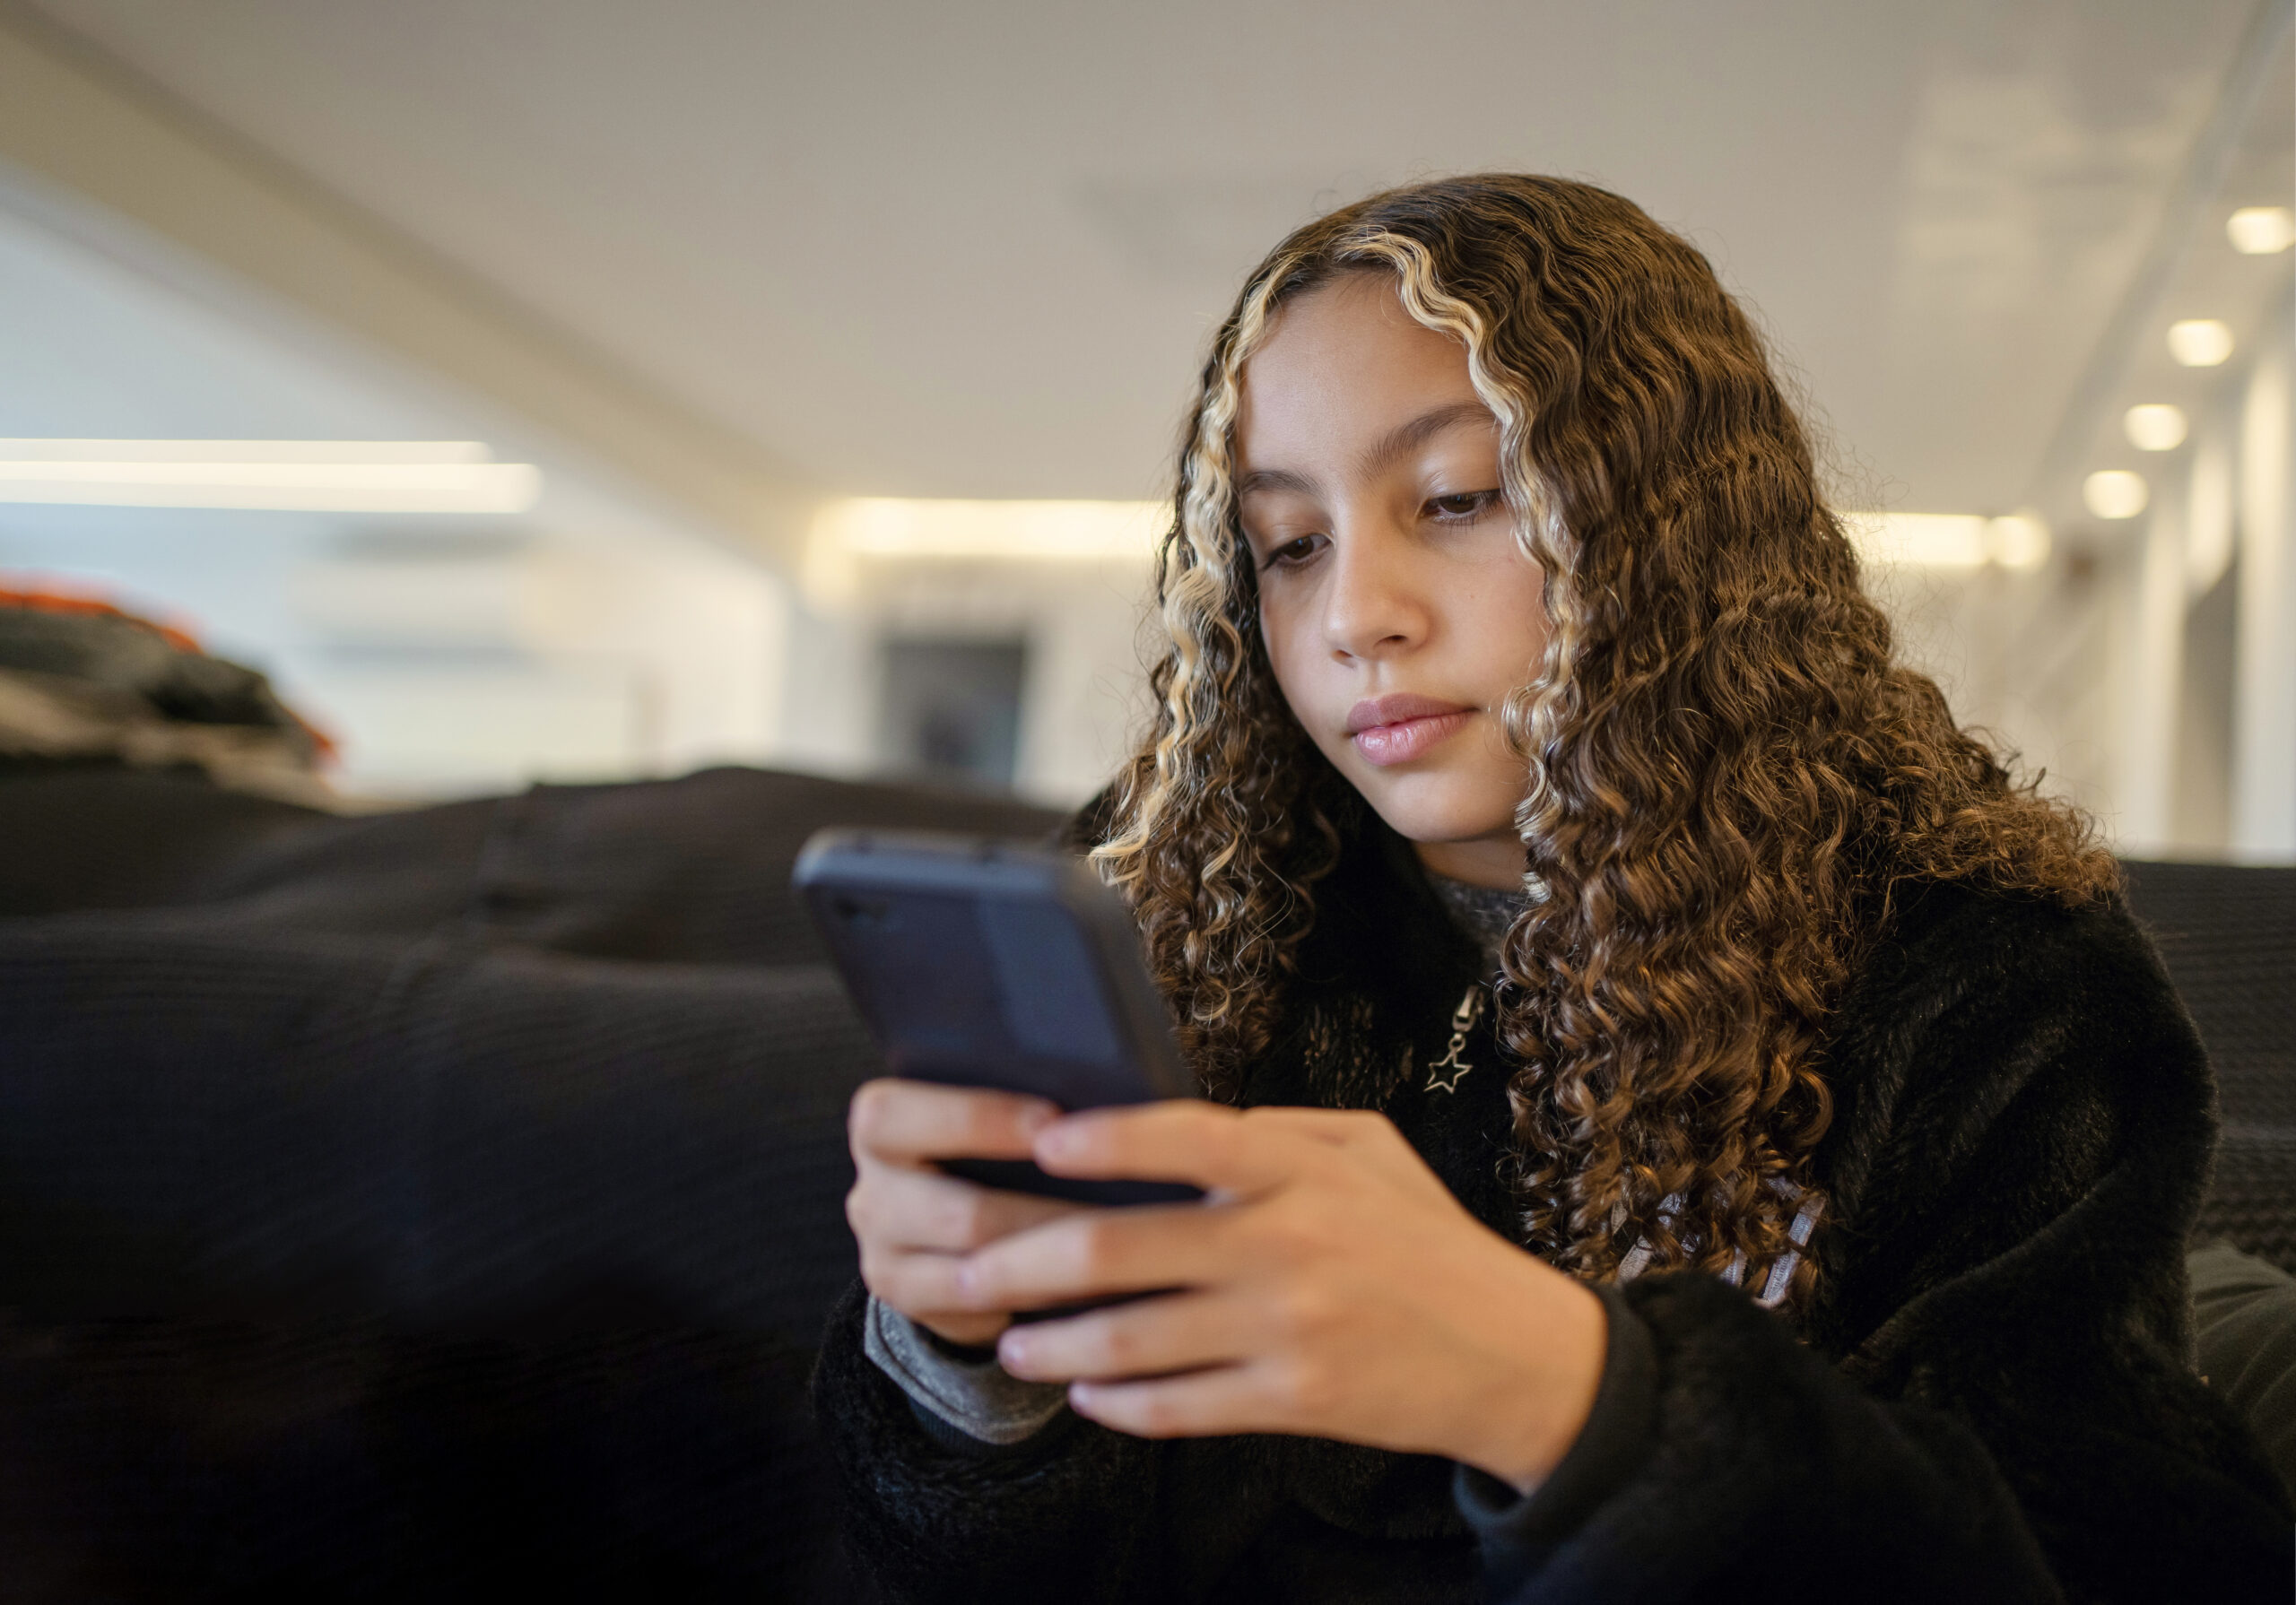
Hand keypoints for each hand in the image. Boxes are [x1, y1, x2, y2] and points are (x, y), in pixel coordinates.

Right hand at [845, 1078, 1089, 1346]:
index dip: (979, 1119)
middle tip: (1115, 1215)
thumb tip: (1094, 1101)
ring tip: (1115, 1261)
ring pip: (975, 1279)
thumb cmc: (986, 1136)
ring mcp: (885, 1262)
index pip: (902, 1118)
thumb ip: (1016, 1098)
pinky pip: (982, 1317)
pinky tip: (1091, 1293)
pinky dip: (1040, 1304)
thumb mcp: (986, 1107)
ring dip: (1051, 1271)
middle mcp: (871, 1197)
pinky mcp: (915, 1310)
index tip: (1054, 1121)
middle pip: (956, 1216)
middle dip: (1042, 1218)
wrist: (947, 1207)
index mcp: (880, 1126)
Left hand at [949, 1102, 1606, 1492]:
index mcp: (1299, 1170)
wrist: (1510, 1353)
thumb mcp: (1369, 1150)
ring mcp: (1286, 1329)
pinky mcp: (1293, 1403)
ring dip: (1051, 1342)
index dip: (1102, 1138)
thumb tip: (1174, 1121)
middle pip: (1121, 1248)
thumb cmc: (1426, 1239)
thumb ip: (1274, 1130)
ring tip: (1010, 1339)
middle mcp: (1286, 1244)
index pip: (1183, 1135)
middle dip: (1024, 1259)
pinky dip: (1116, 1402)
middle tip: (967, 1264)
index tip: (1038, 1143)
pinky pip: (1177, 1406)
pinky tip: (1082, 1390)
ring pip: (1130, 1338)